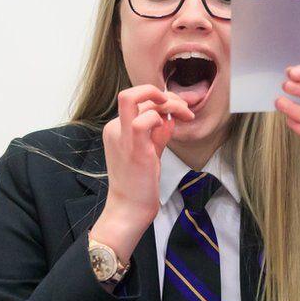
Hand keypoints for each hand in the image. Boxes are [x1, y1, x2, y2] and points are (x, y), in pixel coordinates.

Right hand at [91, 84, 193, 257]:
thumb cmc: (140, 182)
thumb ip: (159, 132)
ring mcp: (121, 136)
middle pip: (135, 92)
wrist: (129, 208)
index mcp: (116, 127)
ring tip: (184, 115)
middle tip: (184, 109)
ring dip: (166, 102)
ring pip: (133, 97)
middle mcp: (115, 128)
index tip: (182, 109)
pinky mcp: (133, 148)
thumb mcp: (151, 150)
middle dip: (165, 95)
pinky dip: (160, 118)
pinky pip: (144, 120)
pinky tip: (169, 130)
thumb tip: (171, 116)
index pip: (139, 100)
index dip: (164, 98)